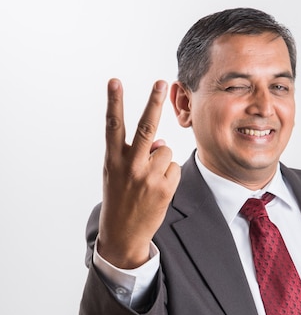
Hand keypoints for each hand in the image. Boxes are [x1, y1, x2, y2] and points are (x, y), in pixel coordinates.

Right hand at [97, 78, 180, 268]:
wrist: (123, 233)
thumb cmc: (120, 198)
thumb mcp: (119, 174)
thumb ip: (134, 154)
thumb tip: (161, 142)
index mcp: (113, 159)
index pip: (113, 125)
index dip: (114, 102)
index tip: (114, 81)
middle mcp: (129, 166)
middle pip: (146, 127)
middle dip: (153, 102)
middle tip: (161, 82)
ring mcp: (147, 177)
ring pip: (166, 151)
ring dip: (162, 161)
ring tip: (150, 180)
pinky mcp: (164, 189)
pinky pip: (174, 168)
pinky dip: (170, 176)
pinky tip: (158, 190)